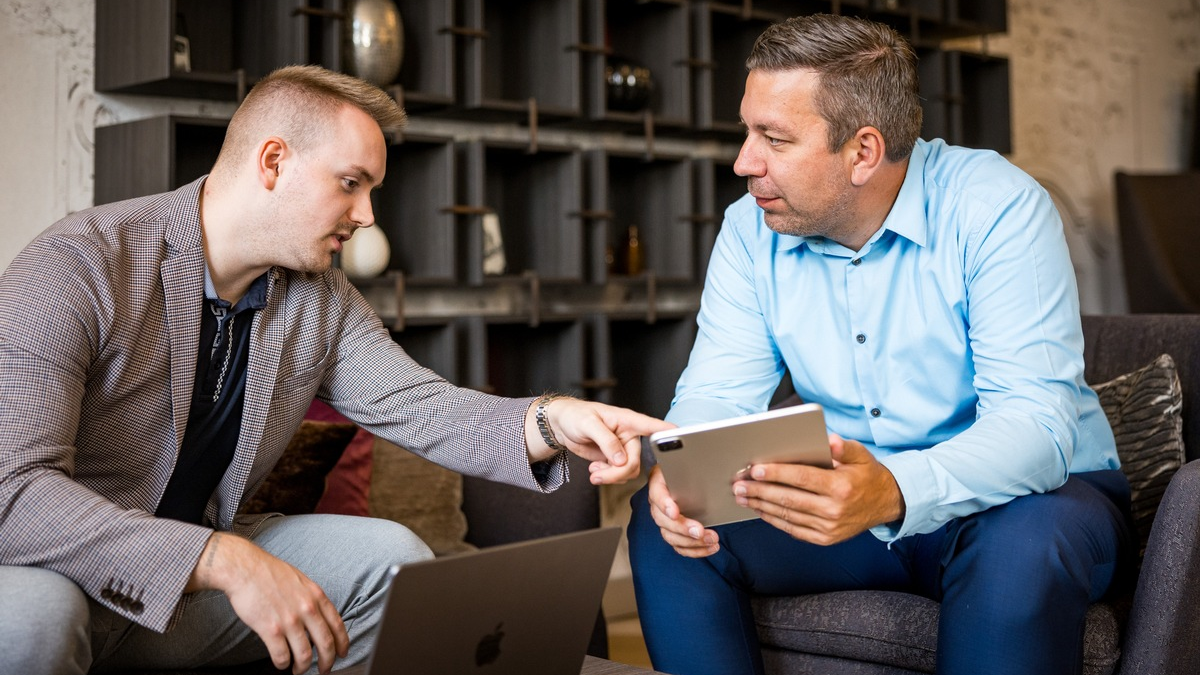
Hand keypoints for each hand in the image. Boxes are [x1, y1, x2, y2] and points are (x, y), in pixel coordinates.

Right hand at [185, 532, 348, 673]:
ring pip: (305, 655)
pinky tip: (281, 663)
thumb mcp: (301, 581)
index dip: (342, 644)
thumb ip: (312, 598)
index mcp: (316, 596)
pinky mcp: (271, 630)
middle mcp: (307, 609)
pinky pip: (282, 656)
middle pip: (326, 644)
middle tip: (324, 669)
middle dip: (327, 661)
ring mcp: (290, 620)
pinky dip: (283, 664)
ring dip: (303, 667)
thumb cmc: (270, 573)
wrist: (245, 569)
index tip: (342, 653)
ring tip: (298, 669)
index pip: (337, 625)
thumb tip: (319, 616)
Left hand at [526, 398, 671, 483]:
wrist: (563, 426)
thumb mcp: (589, 424)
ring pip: (628, 471)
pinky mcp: (615, 459)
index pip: (653, 426)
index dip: (669, 434)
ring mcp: (623, 448)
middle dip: (617, 472)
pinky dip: (607, 476)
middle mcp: (630, 435)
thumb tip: (621, 459)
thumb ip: (607, 441)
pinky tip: (595, 470)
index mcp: (628, 421)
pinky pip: (619, 474)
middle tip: (598, 475)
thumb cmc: (576, 415)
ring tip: (594, 472)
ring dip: (611, 476)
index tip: (682, 437)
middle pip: (636, 461)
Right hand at [646, 465, 719, 557]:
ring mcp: (665, 520)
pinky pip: (680, 546)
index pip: (657, 495)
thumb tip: (703, 465)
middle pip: (662, 520)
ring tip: (711, 539)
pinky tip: (711, 547)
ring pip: (671, 537)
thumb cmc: (686, 468)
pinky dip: (695, 550)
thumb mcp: (685, 462)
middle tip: (700, 530)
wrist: (686, 475)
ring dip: (691, 542)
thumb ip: (689, 464)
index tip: (675, 512)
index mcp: (659, 483)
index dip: (665, 505)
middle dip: (682, 528)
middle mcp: (658, 504)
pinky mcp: (674, 533)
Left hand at [732, 434, 903, 545]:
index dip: (776, 473)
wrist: (886, 503)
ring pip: (788, 515)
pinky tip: (760, 510)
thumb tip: (829, 440)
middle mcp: (834, 510)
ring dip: (762, 506)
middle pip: (789, 499)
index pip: (802, 478)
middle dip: (760, 491)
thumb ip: (843, 447)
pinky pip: (794, 529)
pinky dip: (775, 520)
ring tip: (742, 497)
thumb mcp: (861, 455)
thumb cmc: (867, 474)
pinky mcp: (825, 539)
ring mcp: (829, 527)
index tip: (754, 470)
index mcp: (841, 486)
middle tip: (738, 485)